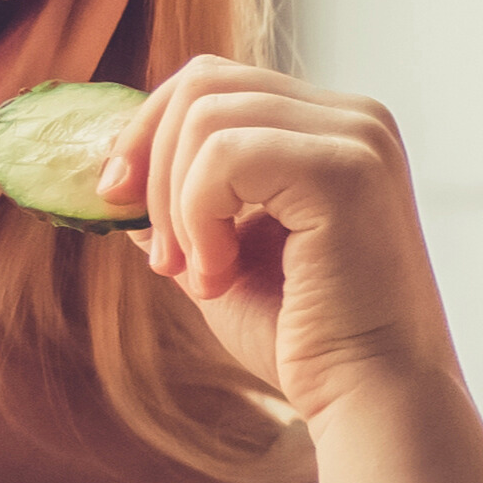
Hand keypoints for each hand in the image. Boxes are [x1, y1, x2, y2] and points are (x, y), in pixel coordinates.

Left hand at [113, 58, 461, 426]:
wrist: (372, 400)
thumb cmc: (308, 342)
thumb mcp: (221, 257)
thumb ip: (178, 206)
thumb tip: (110, 172)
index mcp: (334, 131)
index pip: (217, 83)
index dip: (149, 133)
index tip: (117, 201)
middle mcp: (356, 119)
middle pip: (203, 82)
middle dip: (151, 163)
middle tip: (160, 253)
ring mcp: (357, 138)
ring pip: (205, 115)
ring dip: (175, 202)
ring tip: (200, 273)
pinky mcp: (344, 168)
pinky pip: (223, 154)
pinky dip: (198, 217)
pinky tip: (220, 273)